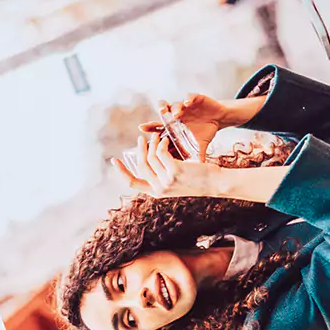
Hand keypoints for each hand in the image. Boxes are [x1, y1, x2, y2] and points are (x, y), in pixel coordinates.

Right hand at [111, 133, 226, 198]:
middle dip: (139, 150)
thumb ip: (162, 176)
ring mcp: (167, 181)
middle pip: (140, 165)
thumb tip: (148, 161)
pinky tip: (164, 138)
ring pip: (150, 157)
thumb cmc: (197, 181)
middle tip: (141, 139)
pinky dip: (160, 142)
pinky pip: (160, 152)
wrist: (215, 183)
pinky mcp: (175, 171)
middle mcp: (160, 189)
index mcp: (157, 193)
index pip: (132, 183)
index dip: (121, 172)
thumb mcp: (176, 181)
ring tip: (155, 136)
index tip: (114, 160)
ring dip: (151, 143)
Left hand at [139, 94, 230, 160]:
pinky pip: (190, 97)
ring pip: (175, 104)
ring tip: (175, 113)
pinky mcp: (196, 98)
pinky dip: (189, 99)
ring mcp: (185, 106)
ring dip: (174, 107)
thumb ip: (192, 160)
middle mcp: (176, 115)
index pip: (158, 128)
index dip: (149, 128)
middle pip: (163, 112)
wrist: (217, 119)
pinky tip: (188, 103)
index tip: (141, 130)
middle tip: (158, 116)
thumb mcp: (198, 148)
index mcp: (173, 127)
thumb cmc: (204, 133)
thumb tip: (190, 181)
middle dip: (160, 112)